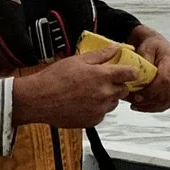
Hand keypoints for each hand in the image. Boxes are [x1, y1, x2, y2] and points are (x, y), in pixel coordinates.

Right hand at [10, 46, 138, 128]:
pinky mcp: (93, 121)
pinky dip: (97, 109)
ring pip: (113, 103)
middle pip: (124, 90)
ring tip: (89, 92)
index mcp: (102, 76)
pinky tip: (83, 102)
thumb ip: (100, 55)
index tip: (129, 72)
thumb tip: (115, 48)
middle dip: (117, 85)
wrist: (38, 99)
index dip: (131, 72)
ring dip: (107, 97)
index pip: (130, 74)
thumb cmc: (54, 78)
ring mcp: (100, 109)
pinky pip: (102, 114)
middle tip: (103, 81)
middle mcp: (104, 94)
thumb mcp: (78, 60)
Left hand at [127, 27, 169, 111]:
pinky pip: (167, 104)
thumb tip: (138, 75)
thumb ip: (143, 61)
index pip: (165, 81)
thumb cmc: (152, 47)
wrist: (160, 47)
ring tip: (135, 105)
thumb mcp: (145, 48)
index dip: (151, 91)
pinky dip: (154, 107)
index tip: (137, 96)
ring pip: (166, 101)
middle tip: (132, 101)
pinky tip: (142, 106)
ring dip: (149, 106)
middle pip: (165, 94)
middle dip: (147, 100)